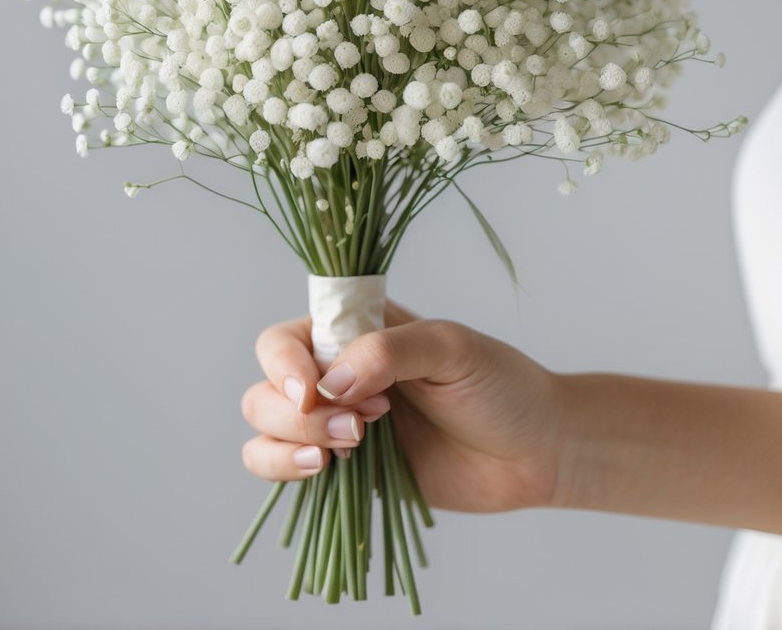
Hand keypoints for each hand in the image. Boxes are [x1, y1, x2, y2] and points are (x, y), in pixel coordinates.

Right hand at [240, 299, 563, 512]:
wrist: (536, 451)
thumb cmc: (501, 386)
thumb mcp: (452, 349)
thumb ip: (390, 352)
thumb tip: (330, 384)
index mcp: (356, 329)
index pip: (287, 335)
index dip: (283, 362)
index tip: (310, 389)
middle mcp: (336, 372)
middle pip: (267, 385)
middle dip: (295, 412)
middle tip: (359, 427)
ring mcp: (336, 423)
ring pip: (265, 428)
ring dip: (289, 442)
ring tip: (352, 449)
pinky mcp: (345, 471)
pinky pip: (282, 469)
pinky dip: (284, 473)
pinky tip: (327, 474)